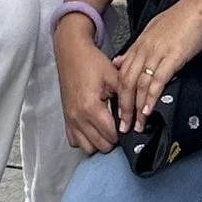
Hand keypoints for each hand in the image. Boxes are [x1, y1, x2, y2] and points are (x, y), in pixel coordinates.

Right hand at [56, 18, 126, 152]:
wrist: (71, 53)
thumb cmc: (92, 62)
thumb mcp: (114, 76)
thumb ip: (126, 98)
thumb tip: (136, 116)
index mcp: (91, 108)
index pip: (112, 135)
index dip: (123, 131)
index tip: (127, 123)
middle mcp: (78, 118)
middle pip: (101, 146)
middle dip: (113, 138)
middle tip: (119, 125)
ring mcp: (70, 120)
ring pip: (87, 148)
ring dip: (99, 142)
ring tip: (106, 128)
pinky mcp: (66, 119)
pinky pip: (75, 142)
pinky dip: (84, 139)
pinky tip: (92, 129)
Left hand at [110, 0, 201, 133]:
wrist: (199, 9)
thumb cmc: (180, 19)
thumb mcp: (152, 30)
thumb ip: (136, 48)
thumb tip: (119, 61)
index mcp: (139, 44)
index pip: (122, 73)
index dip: (118, 94)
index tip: (118, 111)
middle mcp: (144, 49)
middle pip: (127, 82)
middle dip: (124, 107)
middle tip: (123, 126)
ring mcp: (156, 54)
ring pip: (139, 85)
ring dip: (136, 108)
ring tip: (137, 125)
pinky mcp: (171, 58)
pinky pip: (157, 81)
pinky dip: (151, 98)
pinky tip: (148, 111)